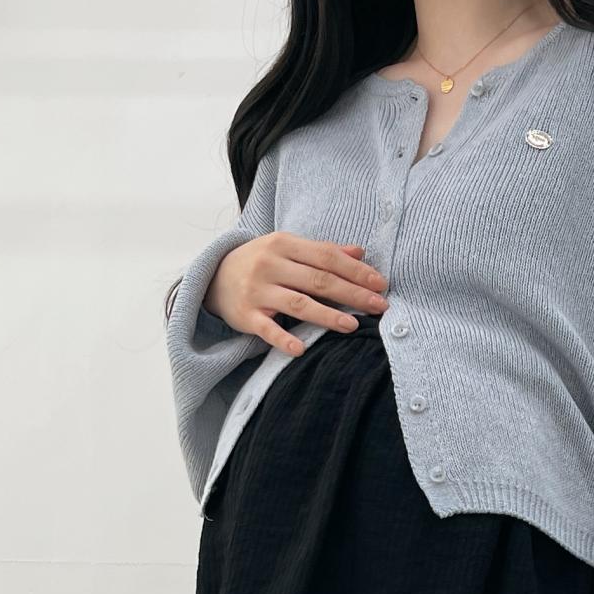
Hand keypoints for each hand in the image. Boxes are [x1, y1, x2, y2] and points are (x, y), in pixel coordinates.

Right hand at [204, 232, 389, 355]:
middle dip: (352, 293)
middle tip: (379, 306)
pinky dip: (284, 340)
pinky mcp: (247, 316)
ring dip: (327, 316)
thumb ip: (322, 251)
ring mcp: (258, 291)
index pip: (327, 257)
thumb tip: (360, 252)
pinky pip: (268, 330)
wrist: (214, 277)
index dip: (355, 270)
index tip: (380, 284)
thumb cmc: (260, 262)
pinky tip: (301, 350)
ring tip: (352, 326)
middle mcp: (271, 265)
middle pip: (318, 280)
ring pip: (298, 303)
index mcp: (284, 244)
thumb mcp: (287, 249)